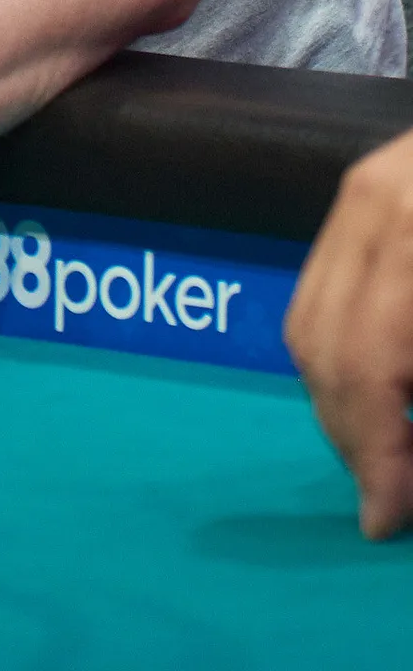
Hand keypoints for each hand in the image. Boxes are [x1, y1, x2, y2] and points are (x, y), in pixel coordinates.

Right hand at [285, 128, 412, 538]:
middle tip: (392, 500)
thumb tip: (411, 465)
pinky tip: (386, 390)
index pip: (370, 364)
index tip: (390, 521)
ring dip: (339, 402)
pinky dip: (341, 354)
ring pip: (308, 322)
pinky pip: (318, 290)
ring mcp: (360, 190)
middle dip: (353, 438)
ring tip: (388, 452)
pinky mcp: (358, 190)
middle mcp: (376, 203)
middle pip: (326, 345)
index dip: (378, 455)